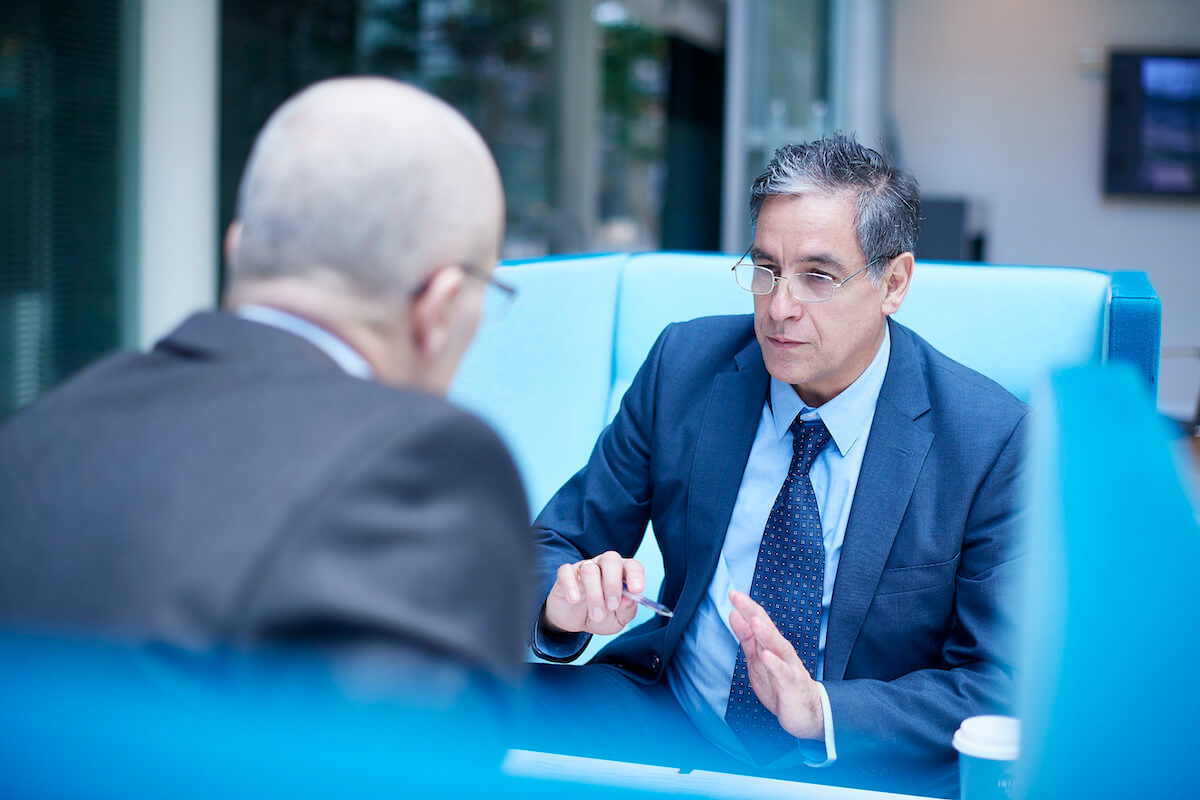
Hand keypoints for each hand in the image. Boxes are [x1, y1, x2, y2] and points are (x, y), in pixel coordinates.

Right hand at [542, 551, 644, 635]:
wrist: (575, 623)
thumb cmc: (602, 617)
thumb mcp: (618, 619)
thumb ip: (627, 610)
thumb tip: (629, 599)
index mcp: (621, 574)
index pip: (632, 565)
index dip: (636, 575)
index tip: (636, 590)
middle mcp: (603, 566)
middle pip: (611, 559)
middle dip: (613, 583)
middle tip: (612, 605)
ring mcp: (583, 568)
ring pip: (589, 570)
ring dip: (594, 594)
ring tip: (597, 615)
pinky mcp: (565, 575)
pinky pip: (566, 572)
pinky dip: (570, 585)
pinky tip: (574, 600)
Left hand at [728, 590, 824, 740]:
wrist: (807, 713)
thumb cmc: (780, 684)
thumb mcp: (758, 658)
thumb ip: (747, 637)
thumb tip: (734, 613)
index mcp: (771, 644)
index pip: (759, 620)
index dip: (746, 607)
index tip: (732, 593)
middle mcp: (781, 651)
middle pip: (767, 627)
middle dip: (752, 611)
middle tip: (738, 597)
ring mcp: (788, 666)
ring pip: (777, 646)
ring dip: (766, 633)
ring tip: (754, 620)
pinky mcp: (792, 684)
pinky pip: (783, 672)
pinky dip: (775, 663)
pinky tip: (766, 655)